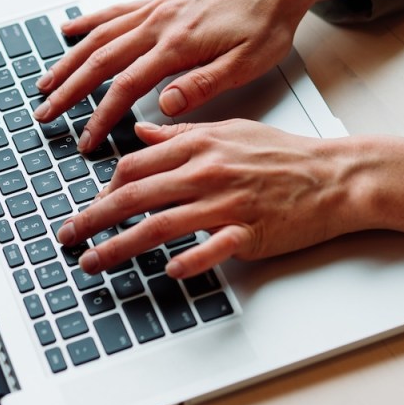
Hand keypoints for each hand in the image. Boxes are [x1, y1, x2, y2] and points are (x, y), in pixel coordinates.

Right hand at [33, 0, 362, 151]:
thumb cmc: (268, 20)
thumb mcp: (248, 63)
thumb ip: (203, 84)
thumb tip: (166, 105)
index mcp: (179, 44)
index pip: (127, 86)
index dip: (102, 116)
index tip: (87, 139)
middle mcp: (160, 23)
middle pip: (100, 60)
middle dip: (69, 91)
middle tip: (46, 114)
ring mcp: (157, 9)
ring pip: (99, 36)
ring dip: (68, 61)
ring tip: (45, 83)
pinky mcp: (162, 0)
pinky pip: (115, 11)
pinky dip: (88, 22)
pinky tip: (69, 30)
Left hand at [55, 119, 364, 277]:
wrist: (335, 176)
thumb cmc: (284, 155)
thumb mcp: (229, 132)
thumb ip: (182, 136)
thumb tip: (142, 134)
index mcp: (200, 146)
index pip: (135, 165)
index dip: (105, 187)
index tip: (92, 205)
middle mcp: (207, 173)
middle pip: (135, 196)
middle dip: (94, 218)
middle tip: (69, 236)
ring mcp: (227, 204)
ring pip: (160, 226)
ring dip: (120, 247)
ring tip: (93, 261)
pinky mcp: (251, 233)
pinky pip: (211, 249)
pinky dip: (188, 261)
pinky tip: (168, 272)